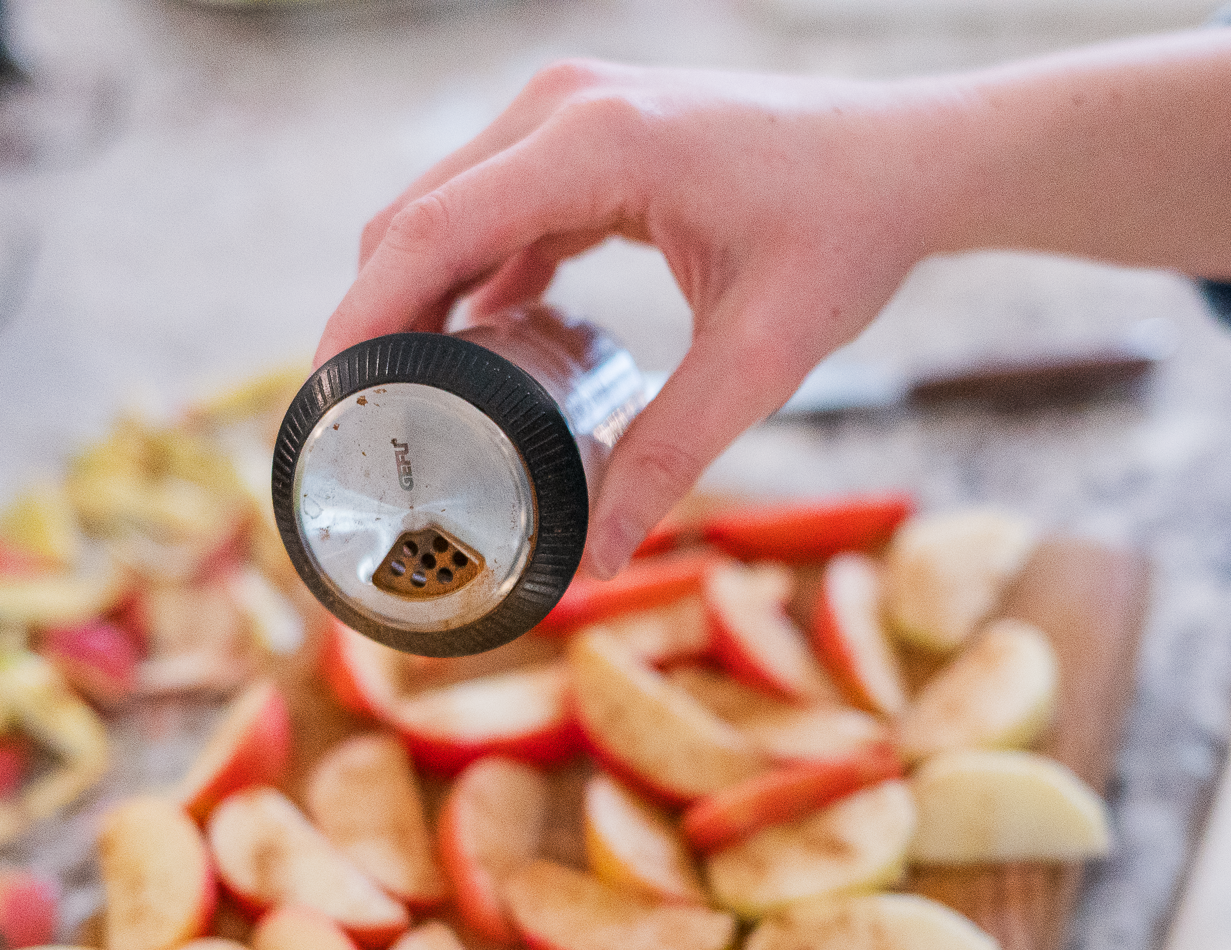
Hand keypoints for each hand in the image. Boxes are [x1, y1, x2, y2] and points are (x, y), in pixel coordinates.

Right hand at [318, 30, 1230, 575]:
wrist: (907, 161)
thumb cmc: (846, 238)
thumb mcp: (759, 360)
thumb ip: (671, 455)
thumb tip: (593, 559)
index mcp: (592, 144)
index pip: (426, 236)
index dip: (357, 324)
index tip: (323, 410)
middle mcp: (561, 108)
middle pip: (413, 223)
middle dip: (373, 327)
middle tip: (358, 438)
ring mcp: (568, 112)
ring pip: (443, 213)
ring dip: (415, 304)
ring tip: (403, 411)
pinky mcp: (585, 135)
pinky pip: (493, 209)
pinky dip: (469, 278)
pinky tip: (476, 359)